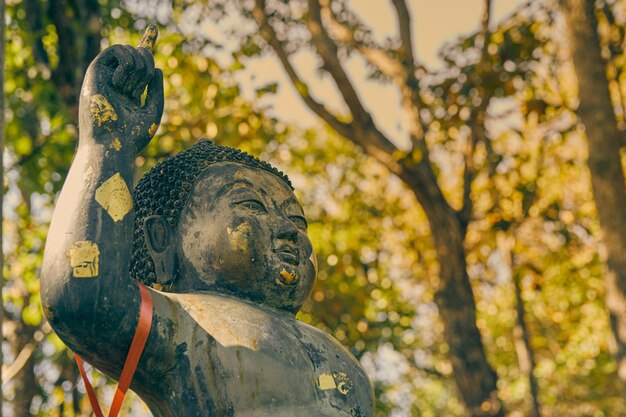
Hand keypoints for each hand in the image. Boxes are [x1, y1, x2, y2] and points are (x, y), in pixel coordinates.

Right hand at [79, 25, 163, 155]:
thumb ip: (155, 89)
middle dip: (147, 65)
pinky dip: (125, 63)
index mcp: (129, 92)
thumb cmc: (131, 135)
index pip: (139, 64)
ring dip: (138, 66)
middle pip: (139, 55)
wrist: (111, 144)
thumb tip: (155, 68)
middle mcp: (117, 82)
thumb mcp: (152, 111)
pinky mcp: (95, 71)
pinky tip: (120, 83)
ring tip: (131, 89)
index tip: (153, 29)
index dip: (145, 46)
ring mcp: (106, 77)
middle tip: (140, 87)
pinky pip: (115, 50)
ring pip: (128, 50)